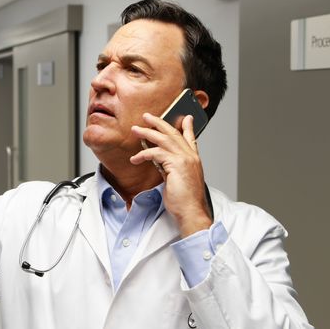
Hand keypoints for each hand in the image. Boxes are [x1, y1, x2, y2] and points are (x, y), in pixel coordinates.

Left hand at [129, 113, 211, 237]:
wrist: (191, 212)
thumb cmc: (184, 201)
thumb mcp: (177, 181)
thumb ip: (171, 169)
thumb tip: (161, 163)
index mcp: (193, 160)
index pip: (190, 138)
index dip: (187, 127)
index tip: (185, 117)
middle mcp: (191, 156)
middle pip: (174, 133)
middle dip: (159, 123)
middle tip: (147, 117)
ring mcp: (185, 159)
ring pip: (164, 139)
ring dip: (147, 133)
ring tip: (135, 130)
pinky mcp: (176, 164)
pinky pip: (156, 153)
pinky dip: (143, 154)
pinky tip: (135, 158)